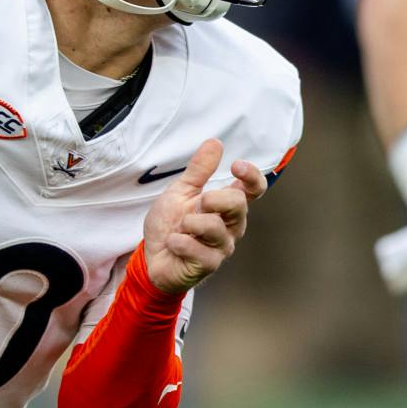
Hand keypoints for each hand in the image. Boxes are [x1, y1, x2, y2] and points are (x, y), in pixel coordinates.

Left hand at [141, 138, 267, 294]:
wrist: (152, 256)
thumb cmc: (170, 224)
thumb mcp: (181, 192)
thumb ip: (199, 170)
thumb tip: (215, 142)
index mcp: (227, 205)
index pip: (254, 190)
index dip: (252, 176)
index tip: (236, 165)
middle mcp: (231, 225)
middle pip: (238, 203)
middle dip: (212, 199)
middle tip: (195, 205)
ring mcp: (222, 246)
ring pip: (214, 226)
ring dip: (189, 223)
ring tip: (179, 228)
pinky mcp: (209, 264)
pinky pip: (196, 248)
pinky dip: (178, 242)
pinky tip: (173, 243)